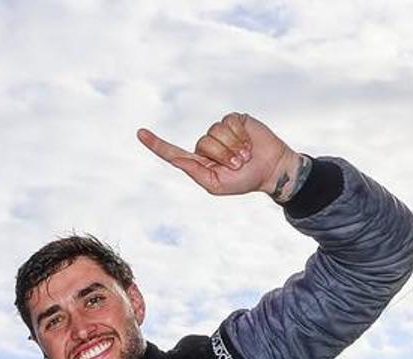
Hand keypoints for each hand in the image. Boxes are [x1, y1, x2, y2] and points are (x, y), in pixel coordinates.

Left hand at [137, 112, 304, 201]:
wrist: (271, 170)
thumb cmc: (243, 181)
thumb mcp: (216, 184)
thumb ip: (195, 171)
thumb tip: (175, 159)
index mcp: (198, 161)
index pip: (172, 152)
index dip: (156, 143)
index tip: (140, 133)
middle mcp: (206, 144)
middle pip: (202, 143)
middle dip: (223, 155)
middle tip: (238, 164)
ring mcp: (220, 130)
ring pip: (215, 132)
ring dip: (233, 146)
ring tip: (245, 155)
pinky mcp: (234, 120)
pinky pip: (229, 122)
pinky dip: (240, 135)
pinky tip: (249, 143)